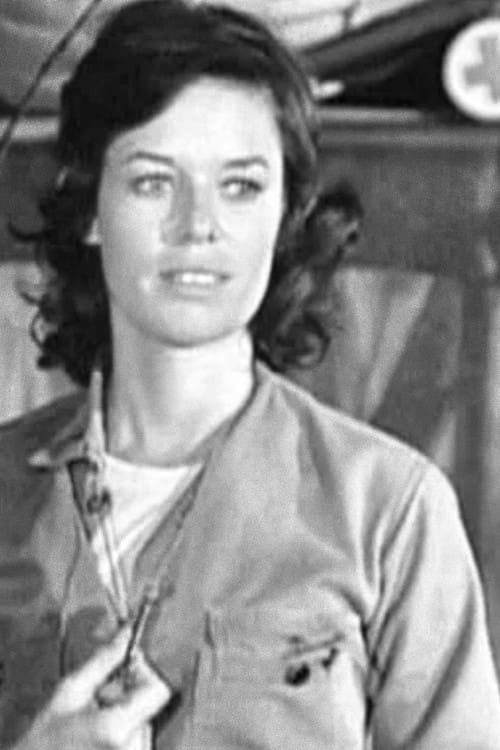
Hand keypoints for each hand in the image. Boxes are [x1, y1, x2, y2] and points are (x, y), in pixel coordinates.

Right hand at [15, 628, 170, 749]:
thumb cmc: (44, 740)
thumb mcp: (70, 692)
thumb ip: (103, 661)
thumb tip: (126, 633)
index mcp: (117, 727)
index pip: (160, 687)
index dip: (146, 670)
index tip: (127, 666)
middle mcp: (132, 746)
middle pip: (150, 701)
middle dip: (128, 690)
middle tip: (99, 696)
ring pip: (145, 716)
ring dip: (125, 709)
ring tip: (95, 717)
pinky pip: (139, 735)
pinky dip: (124, 727)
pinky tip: (100, 731)